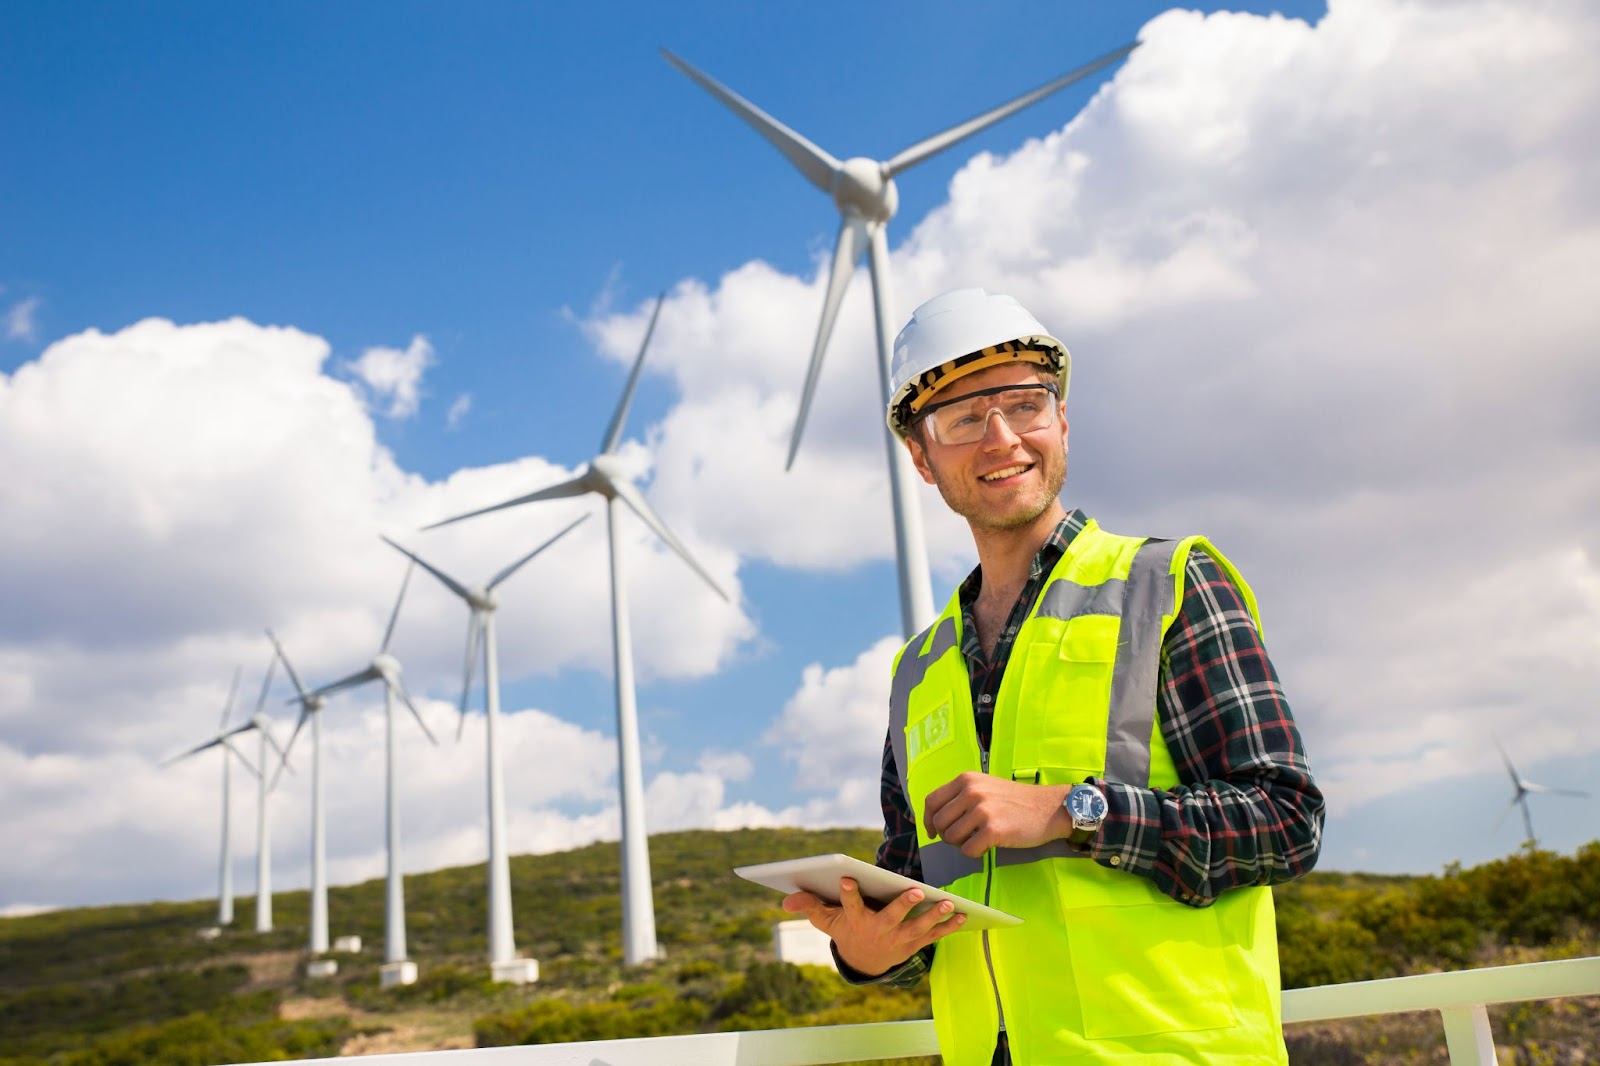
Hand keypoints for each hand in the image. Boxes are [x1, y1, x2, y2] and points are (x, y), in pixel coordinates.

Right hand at [782, 877, 965, 976]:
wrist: (864, 962)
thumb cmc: (845, 930)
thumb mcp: (826, 920)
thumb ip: (810, 907)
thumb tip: (787, 899)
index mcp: (856, 922)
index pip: (850, 906)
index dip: (848, 894)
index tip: (848, 878)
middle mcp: (878, 932)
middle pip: (891, 918)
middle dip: (903, 905)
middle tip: (915, 890)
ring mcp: (899, 940)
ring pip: (918, 928)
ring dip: (933, 916)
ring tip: (947, 903)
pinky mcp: (914, 944)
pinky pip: (933, 936)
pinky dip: (948, 926)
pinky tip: (962, 914)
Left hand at [924, 772, 1072, 856]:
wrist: (1049, 808)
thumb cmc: (1016, 800)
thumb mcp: (985, 786)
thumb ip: (961, 796)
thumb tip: (936, 819)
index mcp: (966, 779)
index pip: (931, 801)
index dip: (928, 820)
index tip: (932, 832)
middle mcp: (971, 791)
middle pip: (939, 823)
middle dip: (948, 836)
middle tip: (965, 838)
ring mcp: (982, 810)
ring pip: (951, 838)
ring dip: (962, 845)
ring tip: (978, 839)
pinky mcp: (993, 830)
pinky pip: (968, 850)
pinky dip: (975, 853)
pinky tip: (987, 846)